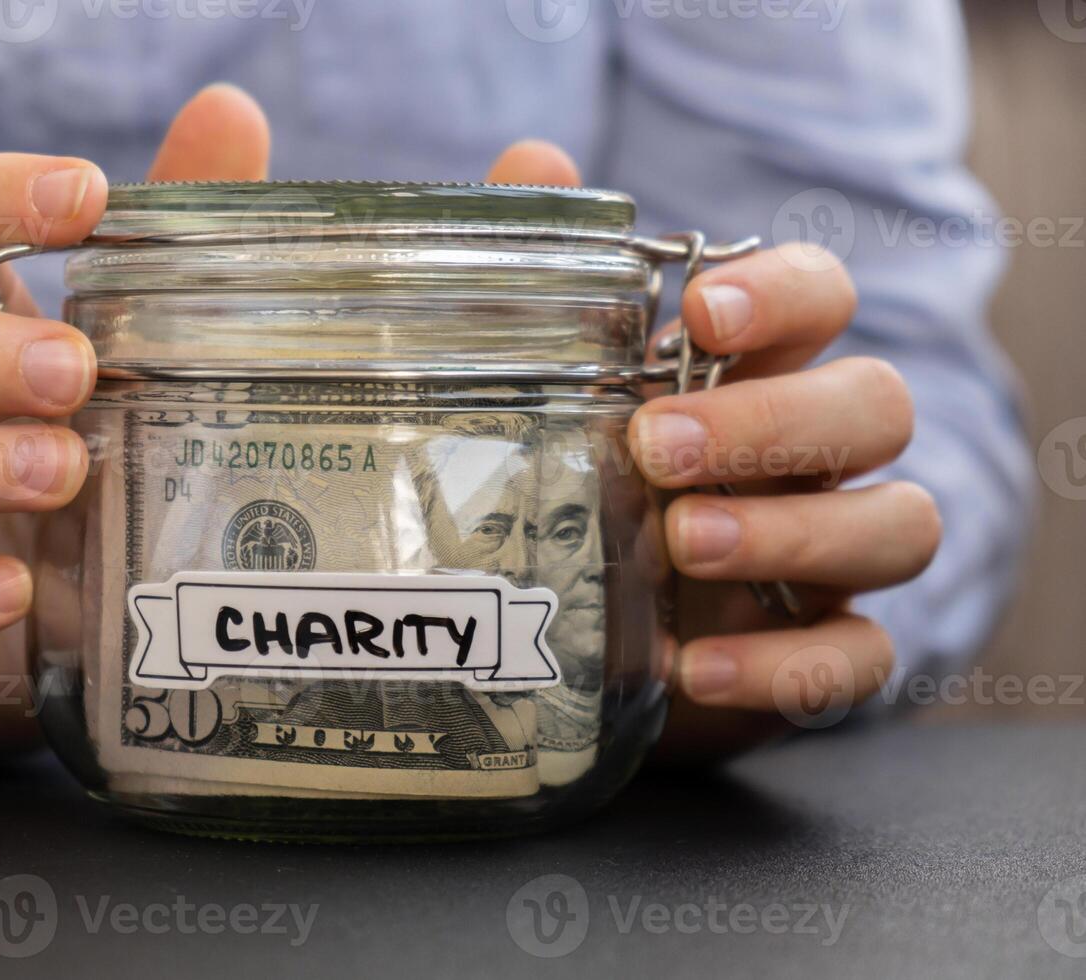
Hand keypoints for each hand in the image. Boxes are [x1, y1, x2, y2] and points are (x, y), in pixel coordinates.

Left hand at [487, 143, 938, 759]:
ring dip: (799, 533)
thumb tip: (534, 166)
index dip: (780, 297)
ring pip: (901, 526)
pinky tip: (693, 666)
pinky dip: (789, 666)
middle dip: (775, 422)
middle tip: (658, 447)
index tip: (698, 315)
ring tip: (682, 544)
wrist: (568, 626)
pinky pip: (862, 658)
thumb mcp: (540, 383)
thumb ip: (542, 277)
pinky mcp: (817, 646)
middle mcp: (812, 453)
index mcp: (755, 371)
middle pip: (875, 405)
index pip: (820, 297)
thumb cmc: (570, 478)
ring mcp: (827, 552)